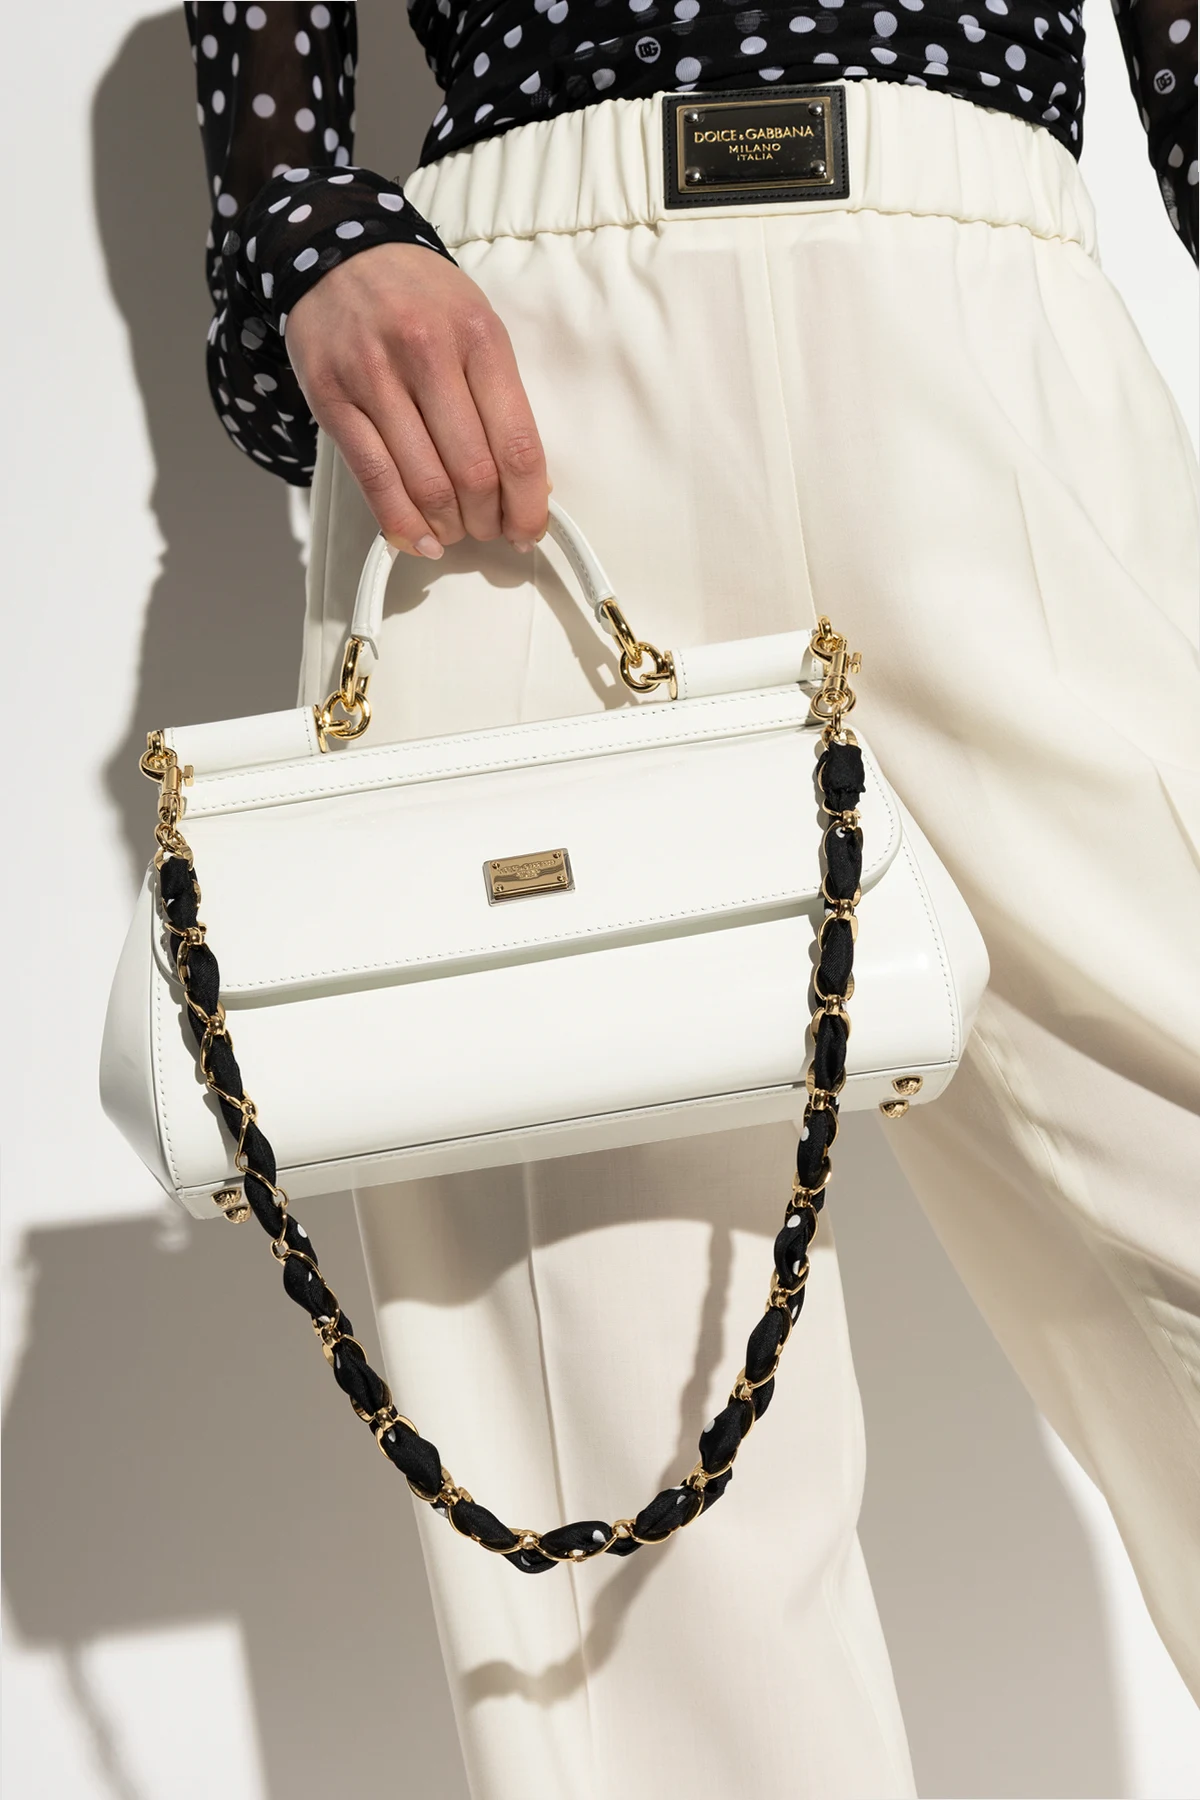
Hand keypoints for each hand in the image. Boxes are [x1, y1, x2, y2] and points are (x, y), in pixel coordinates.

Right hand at [285, 243, 549, 558]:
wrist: (339, 253)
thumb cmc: (420, 299)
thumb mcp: (476, 325)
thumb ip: (500, 397)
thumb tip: (525, 485)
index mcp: (479, 337)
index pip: (516, 443)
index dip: (527, 504)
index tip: (529, 530)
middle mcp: (427, 354)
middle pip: (472, 473)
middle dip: (487, 520)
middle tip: (489, 531)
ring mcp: (374, 377)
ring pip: (424, 483)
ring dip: (448, 527)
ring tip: (455, 533)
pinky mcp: (332, 400)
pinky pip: (373, 479)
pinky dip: (401, 523)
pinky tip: (419, 540)